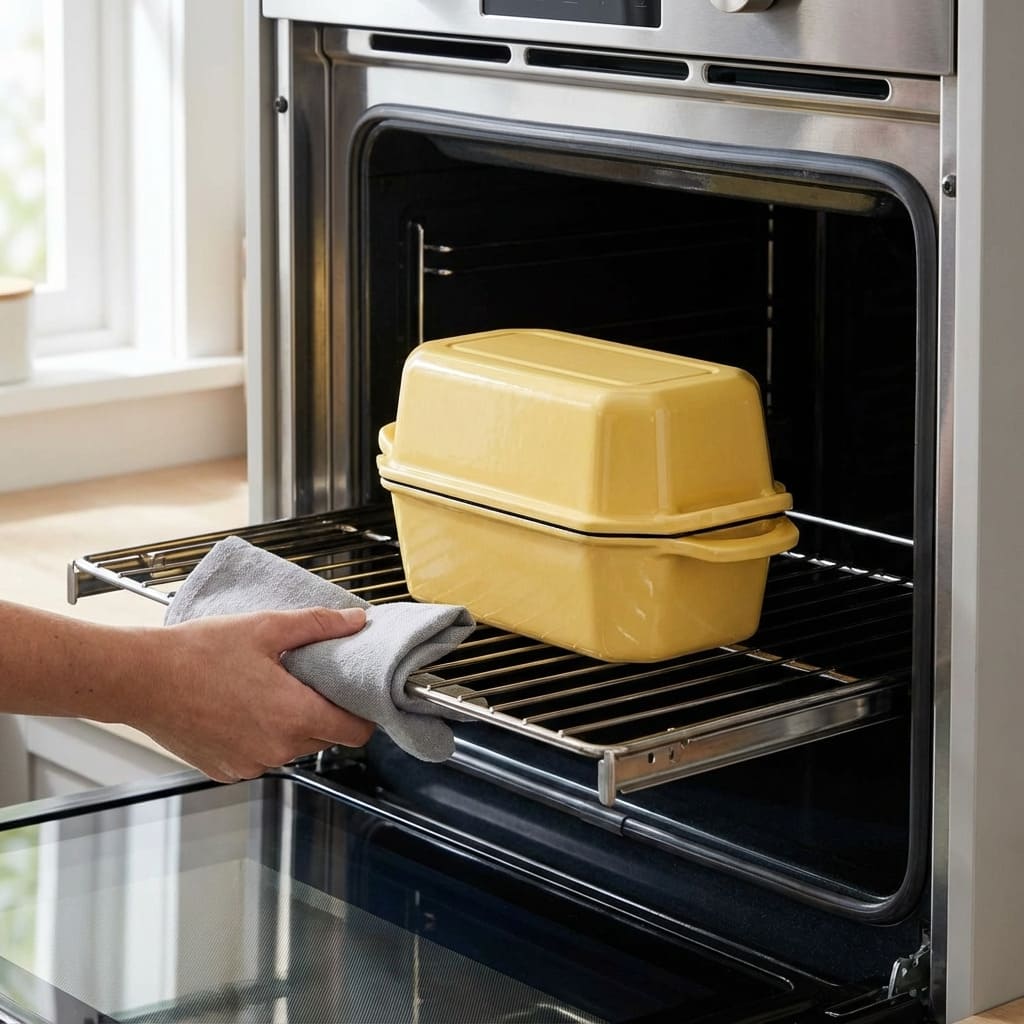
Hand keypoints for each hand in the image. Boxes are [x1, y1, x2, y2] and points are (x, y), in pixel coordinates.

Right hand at [130, 607, 372, 781]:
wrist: (140, 679)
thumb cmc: (197, 653)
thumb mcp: (266, 627)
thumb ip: (319, 625)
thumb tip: (355, 621)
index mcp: (293, 716)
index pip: (355, 732)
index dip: (362, 714)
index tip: (355, 695)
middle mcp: (275, 749)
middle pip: (325, 738)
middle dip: (323, 712)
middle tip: (307, 681)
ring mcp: (249, 764)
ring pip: (291, 748)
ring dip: (290, 724)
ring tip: (268, 689)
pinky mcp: (225, 771)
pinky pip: (259, 756)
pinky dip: (260, 736)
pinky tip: (241, 707)